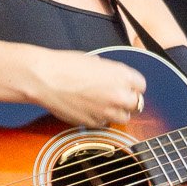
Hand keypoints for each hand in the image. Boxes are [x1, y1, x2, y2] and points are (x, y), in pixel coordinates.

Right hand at [27, 49, 145, 126]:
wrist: (45, 79)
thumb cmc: (65, 66)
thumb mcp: (95, 61)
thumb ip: (111, 73)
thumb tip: (115, 79)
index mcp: (122, 75)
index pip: (141, 85)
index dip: (133, 85)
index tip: (128, 86)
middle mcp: (119, 95)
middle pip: (137, 104)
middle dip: (128, 100)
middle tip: (116, 96)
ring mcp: (107, 111)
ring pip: (123, 117)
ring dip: (117, 112)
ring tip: (102, 104)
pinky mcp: (94, 123)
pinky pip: (104, 124)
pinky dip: (100, 118)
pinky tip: (89, 109)